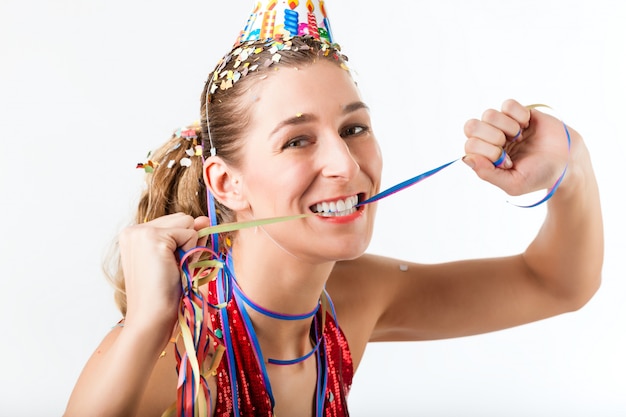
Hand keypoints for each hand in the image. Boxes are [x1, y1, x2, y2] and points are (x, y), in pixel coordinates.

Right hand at [118, 213, 211, 331]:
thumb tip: (205, 218)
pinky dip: (190, 251)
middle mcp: (133, 230)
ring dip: (189, 246)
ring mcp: (141, 232)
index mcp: (134, 235)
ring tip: (173, 268)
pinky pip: (190, 233)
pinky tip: (175, 268)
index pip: (174, 222)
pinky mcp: (153, 237)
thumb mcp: (178, 259)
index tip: (172, 264)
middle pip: (182, 218)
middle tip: (174, 267)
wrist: (151, 317)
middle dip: (187, 241)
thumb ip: (190, 237)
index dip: (183, 242)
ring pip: (187, 222)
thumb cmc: (163, 294)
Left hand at [462, 99, 572, 196]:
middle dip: (491, 136)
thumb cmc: (539, 176)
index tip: (506, 161)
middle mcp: (490, 139)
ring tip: (520, 136)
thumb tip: (466, 159)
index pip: (469, 146)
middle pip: (471, 126)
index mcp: (485, 157)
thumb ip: (487, 174)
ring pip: (488, 114)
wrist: (568, 162)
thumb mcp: (513, 184)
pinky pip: (508, 104)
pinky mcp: (519, 112)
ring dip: (506, 126)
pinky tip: (527, 124)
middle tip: (507, 145)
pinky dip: (518, 114)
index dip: (486, 152)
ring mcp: (503, 125)